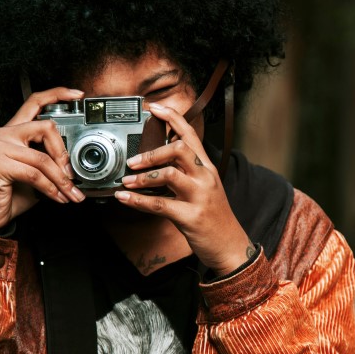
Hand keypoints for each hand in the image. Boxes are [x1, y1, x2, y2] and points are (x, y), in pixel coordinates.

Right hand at [0, 87, 85, 230]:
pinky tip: (57, 198)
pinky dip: (51, 189)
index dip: (58, 94)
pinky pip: (35, 174)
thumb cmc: (12, 192)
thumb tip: (75, 163)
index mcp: (15, 130)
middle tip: (72, 176)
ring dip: (61, 180)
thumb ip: (52, 159)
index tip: (78, 95)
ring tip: (70, 193)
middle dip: (64, 154)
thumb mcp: (37, 172)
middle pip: (46, 127)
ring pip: (44, 158)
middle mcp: (5, 133)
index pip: (35, 102)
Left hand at [115, 103, 253, 275]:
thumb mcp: (204, 188)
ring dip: (143, 176)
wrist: (230, 245)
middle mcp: (205, 177)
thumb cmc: (213, 217)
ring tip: (126, 180)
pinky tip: (124, 198)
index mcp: (207, 168)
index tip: (154, 108)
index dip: (173, 118)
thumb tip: (158, 162)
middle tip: (132, 160)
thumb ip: (186, 173)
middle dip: (153, 151)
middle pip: (180, 149)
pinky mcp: (191, 216)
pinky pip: (160, 204)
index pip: (191, 135)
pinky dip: (138, 201)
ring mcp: (199, 196)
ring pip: (168, 174)